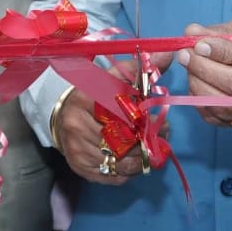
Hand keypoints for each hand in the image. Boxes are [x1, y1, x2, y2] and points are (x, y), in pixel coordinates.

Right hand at [53, 70, 148, 186]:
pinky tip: (132, 162)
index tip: (158, 121)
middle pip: (124, 140)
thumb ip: (141, 69)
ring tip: (150, 151)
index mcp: (86, 97)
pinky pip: (112, 176)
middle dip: (148, 142)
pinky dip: (128, 172)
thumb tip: (168, 53)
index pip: (124, 113)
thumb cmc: (95, 95)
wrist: (63, 116)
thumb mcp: (115, 77)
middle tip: (159, 139)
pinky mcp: (79, 167)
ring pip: (120, 162)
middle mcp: (77, 124)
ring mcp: (77, 148)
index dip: (147, 120)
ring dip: (141, 160)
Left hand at [175, 20, 231, 126]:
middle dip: (206, 69)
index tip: (199, 44)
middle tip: (185, 55)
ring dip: (200, 86)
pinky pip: (221, 119)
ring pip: (228, 105)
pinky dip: (202, 102)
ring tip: (188, 69)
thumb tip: (192, 32)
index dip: (225, 53)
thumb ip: (223, 32)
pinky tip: (196, 86)